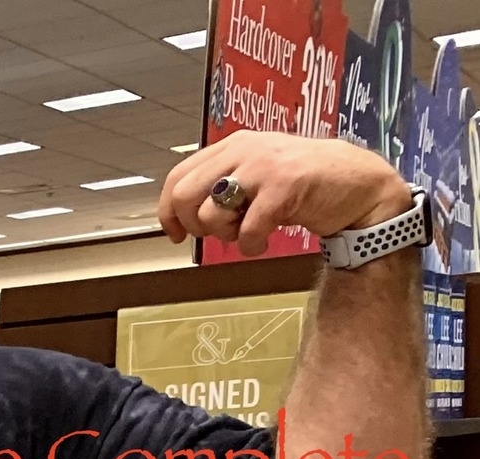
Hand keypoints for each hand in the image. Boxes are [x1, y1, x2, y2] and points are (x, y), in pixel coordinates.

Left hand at [159, 135, 412, 258]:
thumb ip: (222, 187)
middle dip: (195, 226)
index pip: (178, 177)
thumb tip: (182, 215)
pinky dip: (252, 246)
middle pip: (185, 196)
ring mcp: (264, 165)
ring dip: (226, 237)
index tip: (176, 235)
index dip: (168, 212)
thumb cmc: (302, 185)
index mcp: (232, 145)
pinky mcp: (285, 185)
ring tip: (250, 230)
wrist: (357, 184)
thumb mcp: (255, 177)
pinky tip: (266, 240)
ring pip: (210, 214)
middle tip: (222, 232)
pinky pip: (247, 231)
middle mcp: (244, 149)